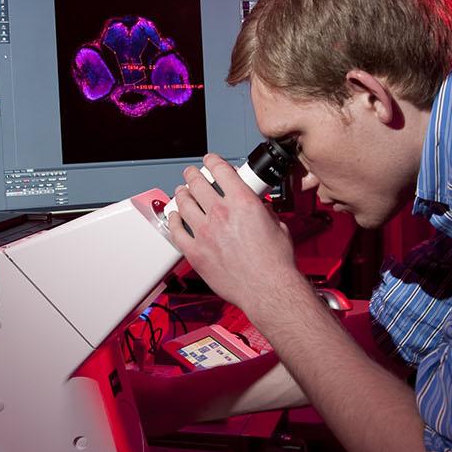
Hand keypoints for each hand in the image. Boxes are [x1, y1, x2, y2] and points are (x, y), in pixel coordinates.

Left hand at [169, 153, 304, 319]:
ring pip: (184, 203)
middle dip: (192, 174)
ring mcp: (205, 232)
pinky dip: (174, 220)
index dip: (212, 161)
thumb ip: (264, 214)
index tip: (209, 161)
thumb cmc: (275, 264)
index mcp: (243, 202)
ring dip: (181, 193)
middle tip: (191, 174)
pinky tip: (175, 217)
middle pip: (197, 183)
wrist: (268, 290)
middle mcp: (221, 213)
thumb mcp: (278, 226)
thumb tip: (260, 211)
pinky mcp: (196, 252)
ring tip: (181, 191)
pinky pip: (177, 231)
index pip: (220, 169)